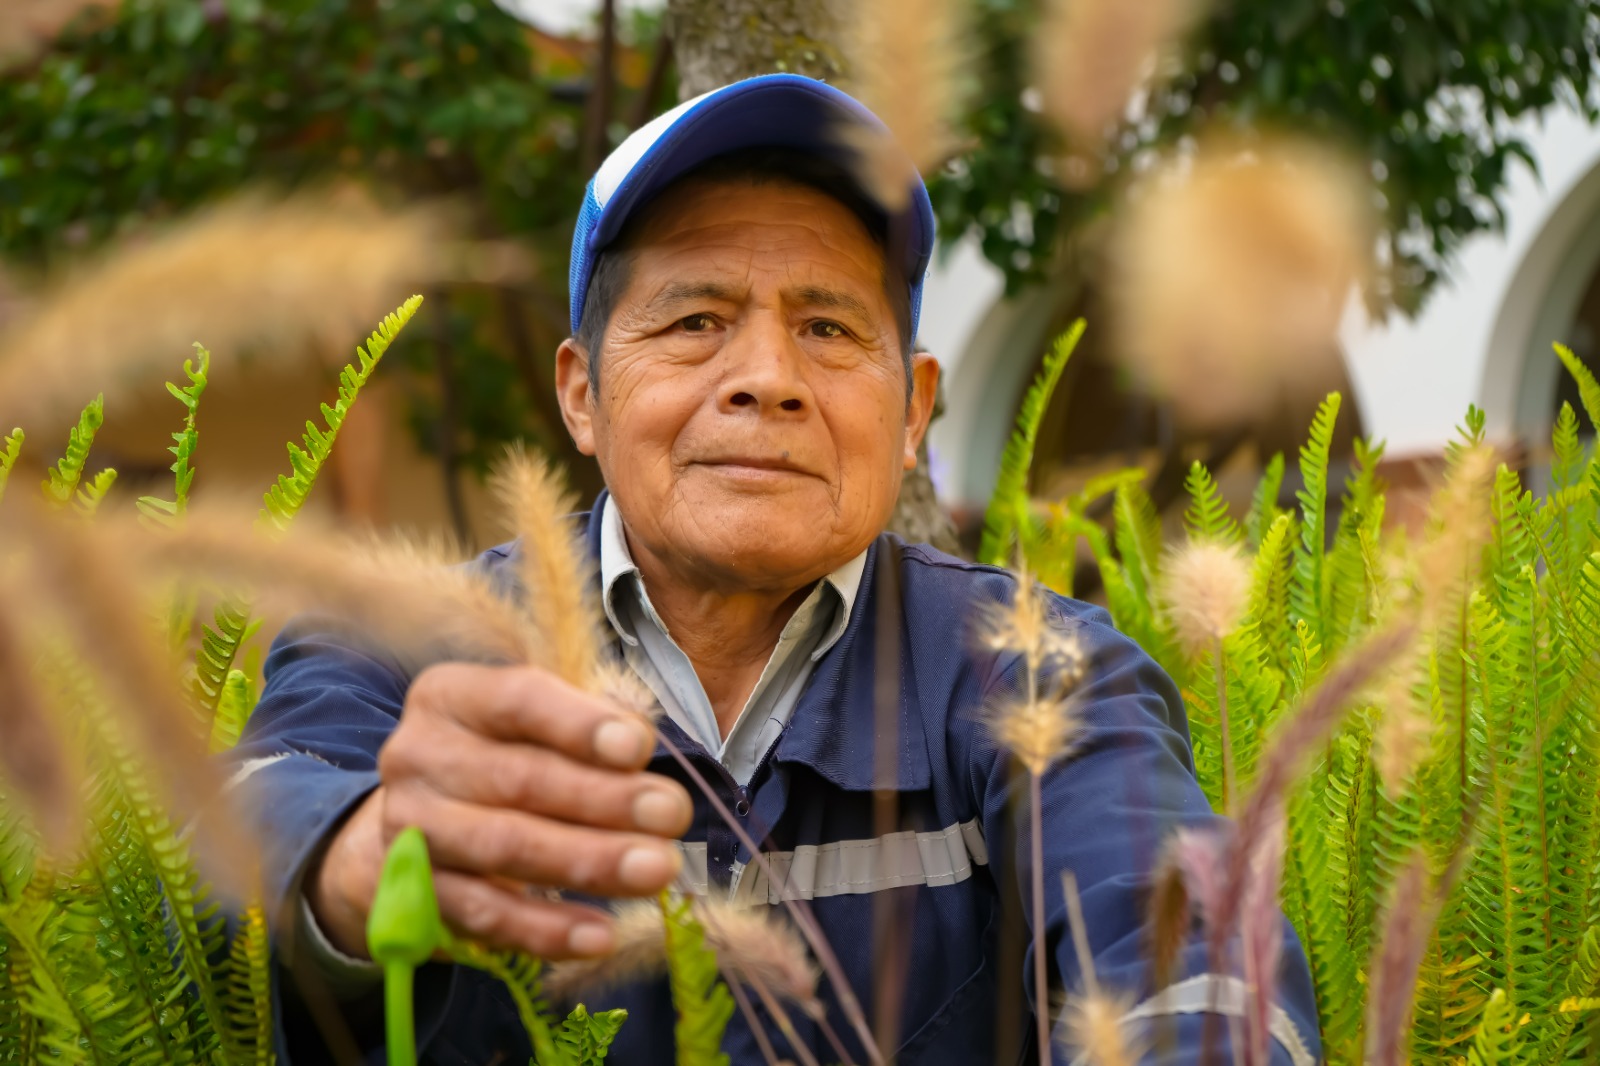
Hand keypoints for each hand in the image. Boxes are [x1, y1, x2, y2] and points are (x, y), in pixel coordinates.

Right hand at [306, 662, 691, 960]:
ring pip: (504, 848)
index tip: (639, 748)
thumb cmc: (506, 750)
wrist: (426, 815)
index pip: (517, 700)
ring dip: (587, 862)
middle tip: (671, 813)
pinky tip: (602, 934)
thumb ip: (588, 721)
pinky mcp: (418, 894)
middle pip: (517, 778)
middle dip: (603, 799)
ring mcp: (411, 829)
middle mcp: (419, 757)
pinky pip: (485, 917)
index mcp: (450, 696)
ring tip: (656, 869)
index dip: (579, 725)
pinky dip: (546, 930)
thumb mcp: (540, 716)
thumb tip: (637, 745)